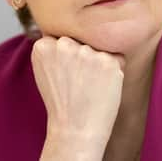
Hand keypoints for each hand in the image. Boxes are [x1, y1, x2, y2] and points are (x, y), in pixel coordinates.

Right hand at [32, 36, 124, 159]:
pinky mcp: (107, 61)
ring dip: (100, 62)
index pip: (63, 37)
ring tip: (90, 85)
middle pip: (81, 40)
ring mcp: (86, 52)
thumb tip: (67, 31)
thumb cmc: (62, 102)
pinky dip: (115, 70)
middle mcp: (63, 44)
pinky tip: (103, 86)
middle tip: (79, 81)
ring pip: (99, 48)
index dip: (68, 56)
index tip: (65, 73)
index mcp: (44, 46)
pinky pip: (117, 57)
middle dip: (83, 56)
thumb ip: (53, 49)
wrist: (75, 129)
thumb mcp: (46, 71)